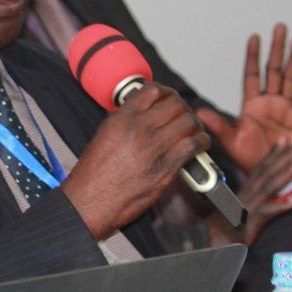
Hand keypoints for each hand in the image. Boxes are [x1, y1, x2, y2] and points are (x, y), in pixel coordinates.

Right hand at [62, 83, 209, 239]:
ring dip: (195, 124)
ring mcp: (154, 148)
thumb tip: (144, 113)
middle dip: (183, 108)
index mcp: (122, 119)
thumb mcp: (104, 135)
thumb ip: (126, 120)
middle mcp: (140, 129)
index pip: (153, 90)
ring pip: (189, 122)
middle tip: (183, 115)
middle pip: (176, 104)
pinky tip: (198, 144)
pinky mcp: (166, 168)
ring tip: (193, 130)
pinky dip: (201, 142)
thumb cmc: (94, 174)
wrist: (91, 201)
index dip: (166, 93)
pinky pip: (193, 145)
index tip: (169, 99)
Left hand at [197, 24, 291, 173]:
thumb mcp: (230, 140)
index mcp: (252, 105)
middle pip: (274, 70)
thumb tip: (198, 111)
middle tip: (279, 28)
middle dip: (276, 49)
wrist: (268, 173)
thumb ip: (217, 125)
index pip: (252, 74)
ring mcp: (287, 108)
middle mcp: (270, 102)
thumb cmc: (248, 157)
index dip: (253, 56)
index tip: (254, 37)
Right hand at [206, 141, 291, 246]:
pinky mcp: (248, 223)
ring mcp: (247, 207)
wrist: (203, 248)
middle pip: (266, 172)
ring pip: (268, 186)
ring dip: (284, 171)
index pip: (259, 170)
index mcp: (243, 194)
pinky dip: (280, 206)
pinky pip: (266, 213)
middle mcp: (245, 196)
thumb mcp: (236, 217)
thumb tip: (257, 204)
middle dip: (283, 155)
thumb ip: (246, 208)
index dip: (272, 155)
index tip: (283, 141)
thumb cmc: (219, 235)